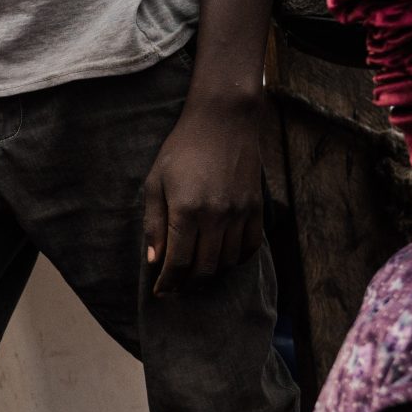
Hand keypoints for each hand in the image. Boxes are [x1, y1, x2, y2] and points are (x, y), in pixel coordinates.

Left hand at [142, 92, 263, 296]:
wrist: (224, 120)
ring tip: (196, 272)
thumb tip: (154, 260)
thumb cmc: (182, 150)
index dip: (168, 283)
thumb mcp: (155, 184)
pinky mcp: (257, 207)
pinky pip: (250, 246)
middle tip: (176, 286)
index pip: (178, 263)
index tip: (160, 292)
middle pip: (204, 269)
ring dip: (211, 274)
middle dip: (187, 284)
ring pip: (227, 262)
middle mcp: (216, 216)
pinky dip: (236, 260)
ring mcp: (240, 212)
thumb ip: (154, 225)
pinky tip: (222, 258)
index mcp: (186, 211)